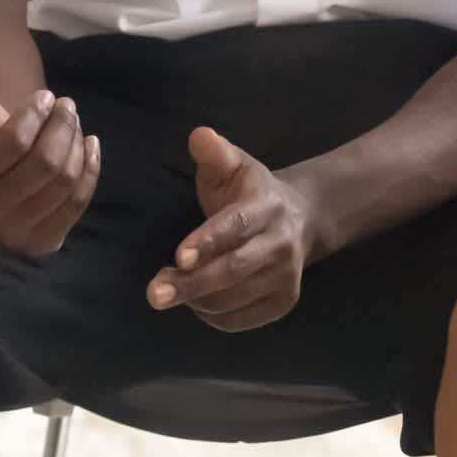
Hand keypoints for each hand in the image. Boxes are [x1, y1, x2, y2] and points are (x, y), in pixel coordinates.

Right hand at [0, 17, 99, 256]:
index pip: (12, 143)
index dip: (36, 113)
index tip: (45, 97)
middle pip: (44, 163)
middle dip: (62, 126)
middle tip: (66, 105)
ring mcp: (14, 233)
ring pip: (63, 182)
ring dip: (75, 143)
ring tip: (73, 122)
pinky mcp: (42, 242)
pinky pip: (77, 203)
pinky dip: (90, 169)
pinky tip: (89, 145)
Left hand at [146, 127, 322, 331]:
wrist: (302, 218)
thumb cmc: (252, 190)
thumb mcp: (235, 164)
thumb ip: (214, 152)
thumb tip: (199, 136)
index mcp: (266, 207)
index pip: (235, 226)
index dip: (207, 242)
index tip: (178, 257)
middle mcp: (280, 244)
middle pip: (232, 270)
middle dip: (191, 283)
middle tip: (154, 294)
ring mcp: (286, 278)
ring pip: (233, 299)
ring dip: (195, 299)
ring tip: (167, 289)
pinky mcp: (283, 303)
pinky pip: (239, 320)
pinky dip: (211, 315)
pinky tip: (196, 300)